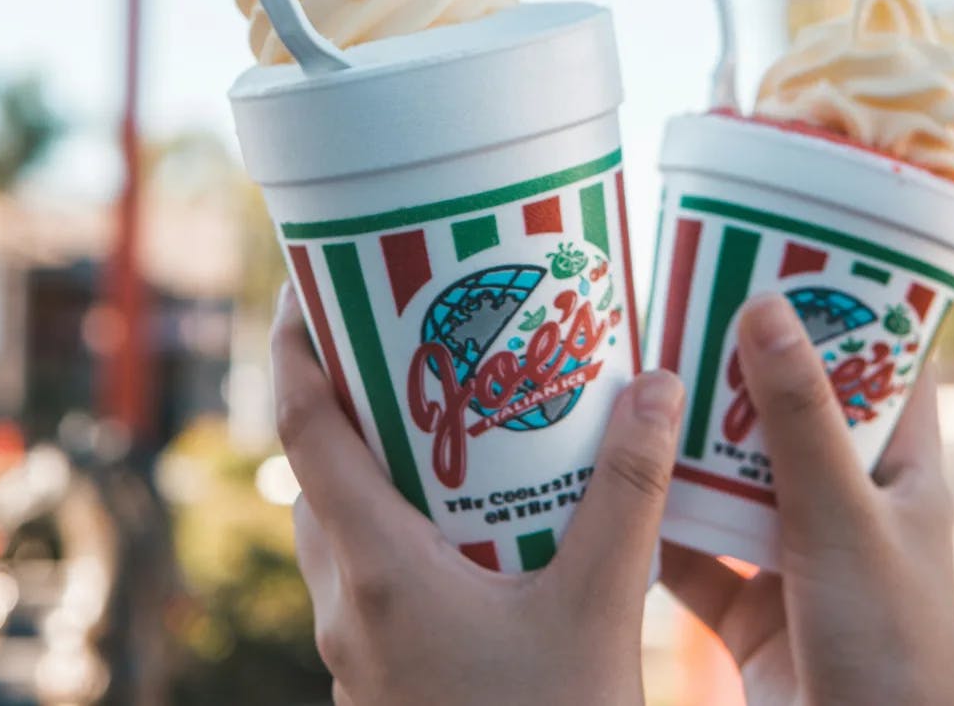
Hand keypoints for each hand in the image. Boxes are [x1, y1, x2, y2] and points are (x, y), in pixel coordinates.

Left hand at [272, 284, 686, 705]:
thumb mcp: (600, 608)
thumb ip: (628, 494)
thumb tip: (655, 386)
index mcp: (376, 569)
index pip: (303, 429)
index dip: (298, 348)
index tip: (312, 284)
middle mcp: (347, 601)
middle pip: (321, 468)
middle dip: (351, 395)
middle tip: (409, 339)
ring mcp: (359, 642)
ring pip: (343, 522)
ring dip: (377, 461)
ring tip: (447, 416)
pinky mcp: (384, 668)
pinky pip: (371, 569)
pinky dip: (401, 519)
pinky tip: (475, 519)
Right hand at [662, 293, 953, 705]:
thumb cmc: (890, 641)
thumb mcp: (843, 516)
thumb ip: (799, 419)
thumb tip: (763, 309)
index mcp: (899, 473)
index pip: (883, 367)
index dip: (844, 311)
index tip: (784, 259)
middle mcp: (846, 505)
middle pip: (788, 416)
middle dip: (735, 370)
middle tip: (677, 312)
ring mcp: (793, 552)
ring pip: (730, 480)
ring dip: (686, 444)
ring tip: (628, 384)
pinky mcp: (746, 601)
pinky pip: (691, 547)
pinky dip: (652, 522)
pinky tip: (605, 485)